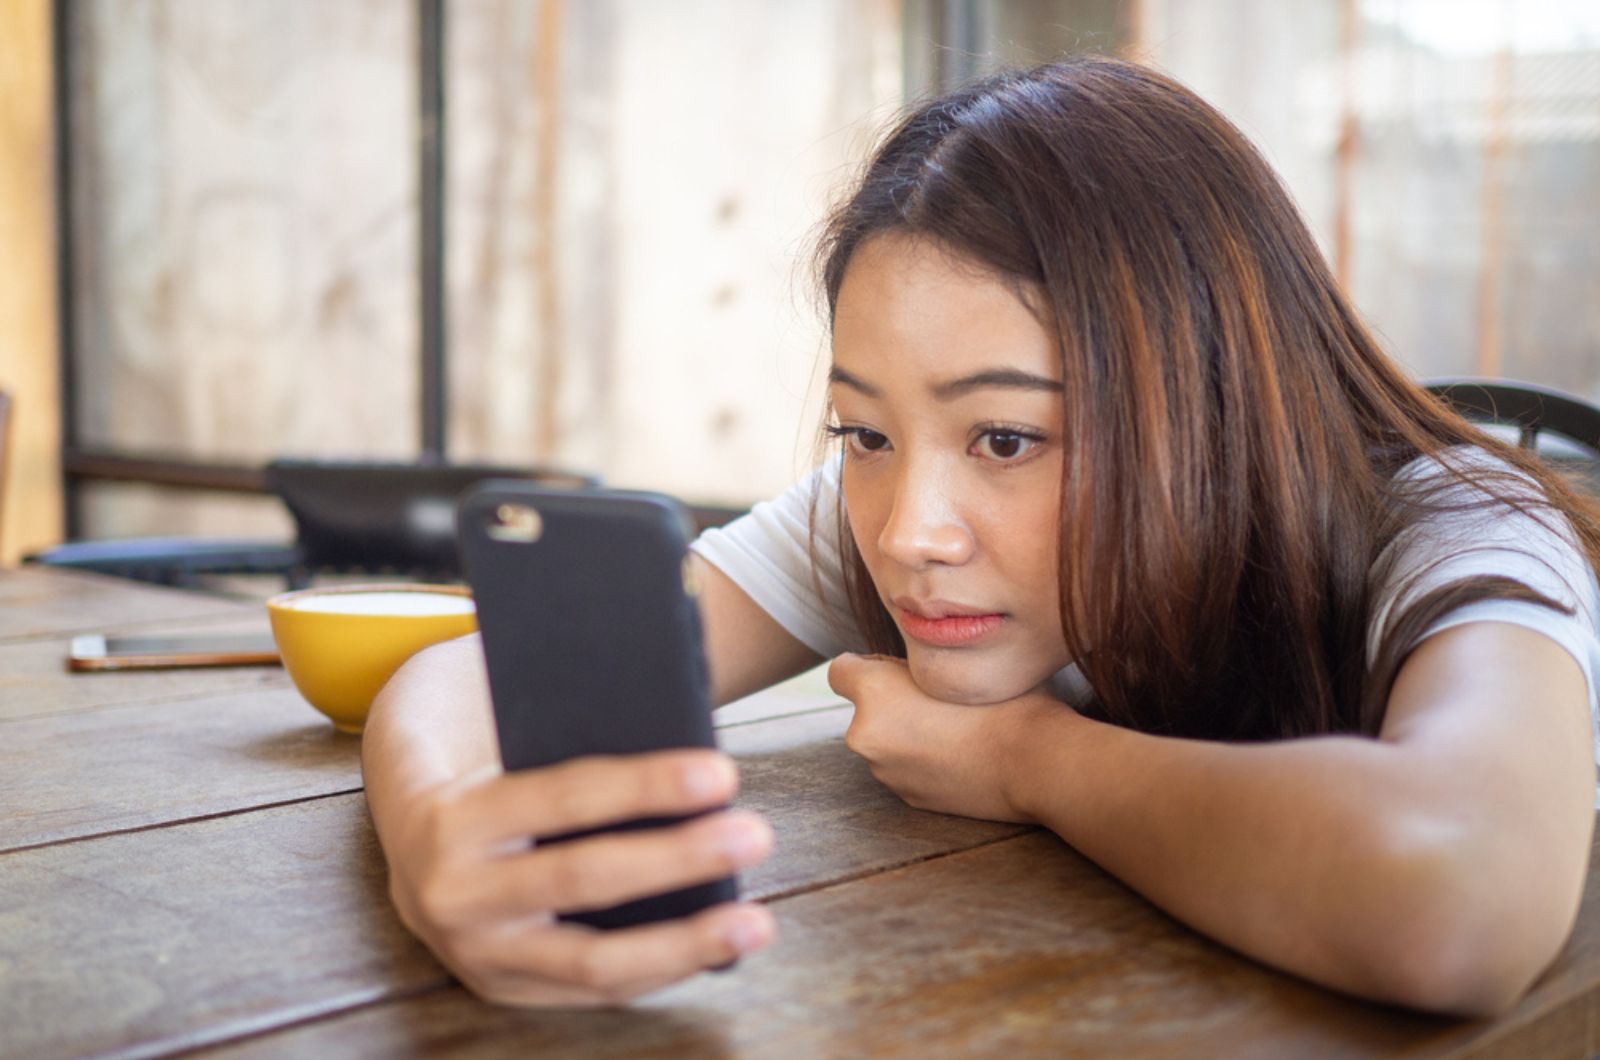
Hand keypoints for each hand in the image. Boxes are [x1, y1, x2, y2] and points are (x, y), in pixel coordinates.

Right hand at [384, 750, 775, 1006]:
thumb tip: (688, 766)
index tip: (721, 774)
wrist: (408, 826)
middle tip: (755, 833)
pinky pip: (596, 990)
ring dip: (685, 942)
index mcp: (452, 816)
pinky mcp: (502, 990)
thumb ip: (577, 742)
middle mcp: (453, 894)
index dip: (647, 787)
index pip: (564, 796)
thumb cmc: (488, 763)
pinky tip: (718, 945)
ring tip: (756, 920)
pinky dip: (662, 968)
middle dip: (679, 858)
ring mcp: (476, 954)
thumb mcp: (508, 739)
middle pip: (584, 878)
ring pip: (594, 961)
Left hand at [828, 653, 1061, 821]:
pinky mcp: (907, 798)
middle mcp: (866, 737)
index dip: (868, 665)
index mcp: (873, 694)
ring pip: (886, 738)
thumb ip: (915, 660)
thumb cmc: (1005, 701)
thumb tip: (903, 663)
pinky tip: (959, 753)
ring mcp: (886, 773)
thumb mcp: (954, 659)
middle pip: (866, 707)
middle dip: (890, 700)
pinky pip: (905, 767)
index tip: (900, 669)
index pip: (840, 670)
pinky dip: (922, 759)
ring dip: (906, 731)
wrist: (1037, 764)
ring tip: (955, 726)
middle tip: (938, 697)